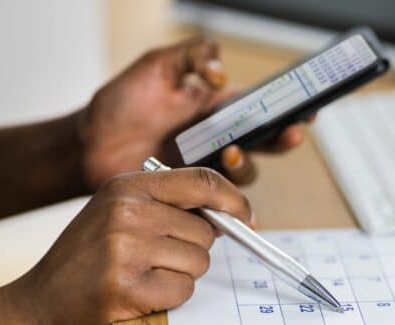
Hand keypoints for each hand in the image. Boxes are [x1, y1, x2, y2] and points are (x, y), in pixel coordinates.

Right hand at [5, 167, 250, 324]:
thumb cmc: (85, 264)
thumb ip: (168, 208)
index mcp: (126, 186)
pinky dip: (168, 301)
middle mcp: (126, 211)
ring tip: (141, 279)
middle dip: (192, 252)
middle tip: (155, 264)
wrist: (36, 310)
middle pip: (205, 231)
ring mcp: (124, 249)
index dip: (233, 200)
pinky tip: (137, 298)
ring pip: (198, 263)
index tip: (247, 217)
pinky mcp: (126, 288)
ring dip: (179, 278)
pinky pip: (183, 292)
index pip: (202, 181)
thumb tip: (227, 216)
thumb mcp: (118, 216)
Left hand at [79, 36, 307, 189]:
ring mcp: (206, 167)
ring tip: (230, 153)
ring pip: (246, 171)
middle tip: (289, 133)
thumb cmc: (120, 103)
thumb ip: (192, 56)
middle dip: (282, 138)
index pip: (260, 107)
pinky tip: (218, 189)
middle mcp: (218, 137)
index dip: (286, 109)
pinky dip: (225, 197)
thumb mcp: (156, 66)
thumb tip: (221, 71)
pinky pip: (220, 199)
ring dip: (247, 163)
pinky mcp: (192, 192)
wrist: (88, 146)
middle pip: (264, 141)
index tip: (305, 108)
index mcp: (216, 107)